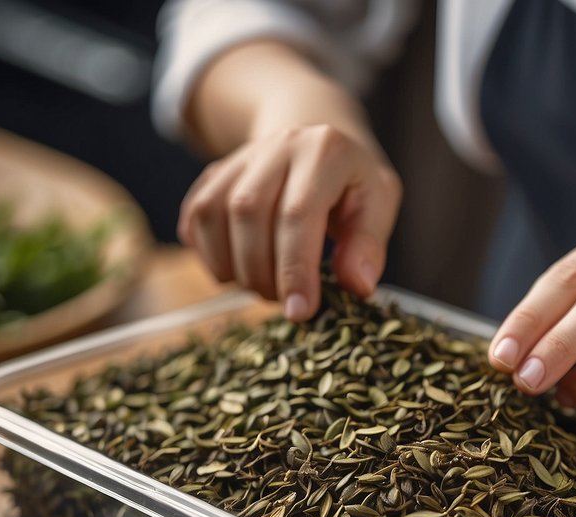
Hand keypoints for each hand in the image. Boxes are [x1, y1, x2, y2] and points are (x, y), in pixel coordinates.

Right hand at [177, 124, 401, 320]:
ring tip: (261, 286)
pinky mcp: (215, 173)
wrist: (320, 145)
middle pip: (248, 211)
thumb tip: (358, 286)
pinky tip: (234, 269)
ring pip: (213, 213)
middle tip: (281, 300)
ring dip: (232, 266)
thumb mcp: (380, 206)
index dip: (294, 268)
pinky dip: (208, 253)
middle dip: (260, 271)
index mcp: (325, 150)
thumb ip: (369, 246)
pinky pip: (195, 214)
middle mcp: (278, 145)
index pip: (298, 213)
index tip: (299, 311)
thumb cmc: (354, 185)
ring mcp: (241, 157)